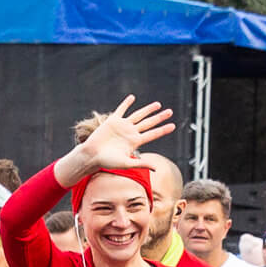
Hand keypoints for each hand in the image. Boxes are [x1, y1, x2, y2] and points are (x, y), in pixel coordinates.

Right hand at [54, 96, 175, 187]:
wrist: (92, 155)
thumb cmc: (108, 162)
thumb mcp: (126, 163)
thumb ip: (142, 163)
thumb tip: (156, 168)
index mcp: (135, 142)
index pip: (153, 134)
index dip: (163, 130)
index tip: (173, 126)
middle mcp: (131, 133)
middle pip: (149, 123)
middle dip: (159, 117)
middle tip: (170, 112)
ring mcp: (122, 126)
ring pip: (138, 115)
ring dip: (148, 109)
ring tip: (158, 104)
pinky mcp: (112, 121)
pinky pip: (121, 110)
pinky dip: (126, 103)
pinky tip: (132, 97)